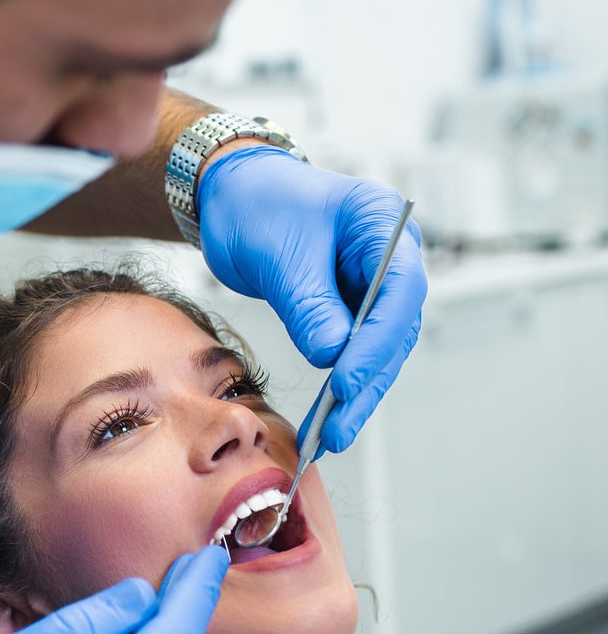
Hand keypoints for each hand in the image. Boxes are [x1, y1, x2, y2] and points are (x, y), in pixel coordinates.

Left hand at [196, 147, 426, 452]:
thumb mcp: (278, 254)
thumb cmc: (256, 204)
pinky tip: (325, 420)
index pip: (399, 290)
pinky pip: (353, 353)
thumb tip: (332, 357)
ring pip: (378, 350)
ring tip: (330, 436)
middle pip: (394, 329)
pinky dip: (340, 387)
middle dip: (367, 381)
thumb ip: (308, 305)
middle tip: (339, 427)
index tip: (347, 380)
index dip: (376, 342)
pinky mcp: (352, 310)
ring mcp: (373, 285)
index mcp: (383, 224)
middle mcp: (390, 257)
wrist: (233, 196)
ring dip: (356, 395)